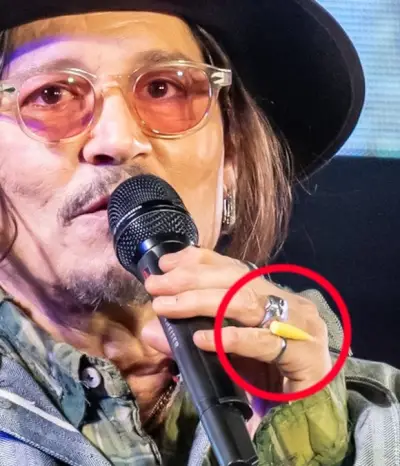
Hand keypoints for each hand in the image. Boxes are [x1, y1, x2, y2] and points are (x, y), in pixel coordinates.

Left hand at [143, 246, 331, 393]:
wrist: (316, 411)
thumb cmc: (272, 377)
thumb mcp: (229, 352)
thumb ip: (192, 337)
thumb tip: (152, 329)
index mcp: (273, 296)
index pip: (233, 267)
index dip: (198, 260)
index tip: (165, 264)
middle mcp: (288, 302)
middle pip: (235, 279)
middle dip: (190, 278)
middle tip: (157, 285)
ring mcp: (299, 326)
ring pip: (244, 302)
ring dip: (200, 301)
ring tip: (167, 306)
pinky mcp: (305, 355)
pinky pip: (262, 342)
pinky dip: (229, 338)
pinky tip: (202, 339)